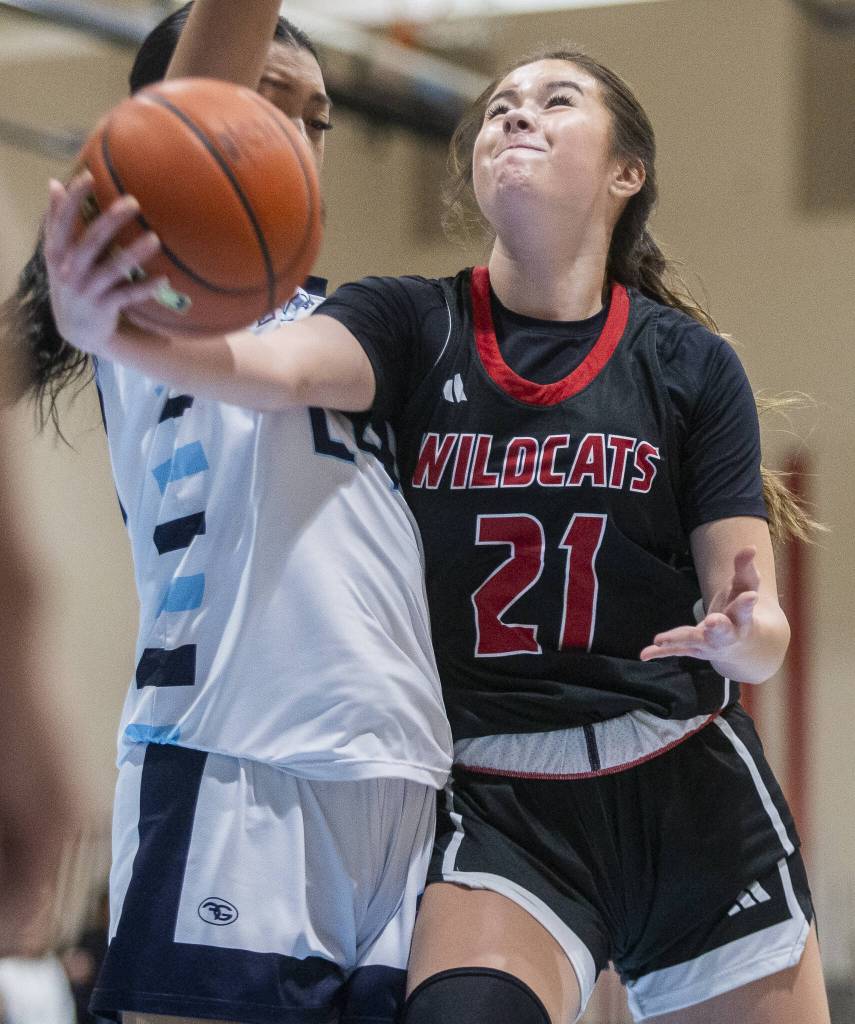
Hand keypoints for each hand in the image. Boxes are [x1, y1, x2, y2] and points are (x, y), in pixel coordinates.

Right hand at [43, 171, 164, 356]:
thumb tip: (54, 184)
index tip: (88, 176)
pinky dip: (145, 288)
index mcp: (56, 253)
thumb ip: (57, 221)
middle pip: (91, 242)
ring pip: (112, 270)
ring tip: (155, 239)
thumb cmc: (69, 281)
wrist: (76, 330)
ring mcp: (87, 290)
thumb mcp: (57, 254)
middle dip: (111, 221)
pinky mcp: (104, 308)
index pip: (62, 222)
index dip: (72, 200)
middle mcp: (69, 271)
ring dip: (133, 254)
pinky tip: (164, 279)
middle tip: (133, 202)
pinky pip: (127, 296)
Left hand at [640, 547, 759, 662]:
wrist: (738, 645)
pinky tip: (644, 654)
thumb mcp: (744, 587)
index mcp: (741, 618)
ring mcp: (708, 644)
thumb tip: (749, 547)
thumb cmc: (739, 609)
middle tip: (712, 621)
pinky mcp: (692, 649)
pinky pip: (676, 651)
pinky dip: (661, 653)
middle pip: (722, 632)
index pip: (744, 609)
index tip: (751, 596)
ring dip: (677, 640)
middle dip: (718, 627)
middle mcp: (726, 635)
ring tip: (659, 639)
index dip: (746, 602)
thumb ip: (745, 568)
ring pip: (693, 642)